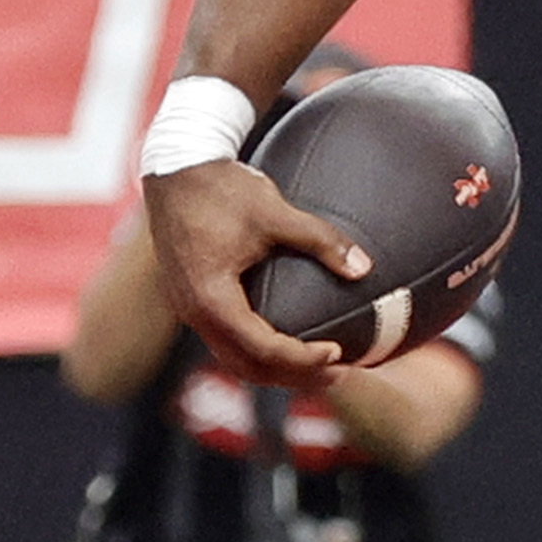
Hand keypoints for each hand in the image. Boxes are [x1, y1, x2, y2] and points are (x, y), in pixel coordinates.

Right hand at [140, 155, 366, 380]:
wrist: (175, 167)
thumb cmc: (222, 188)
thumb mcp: (274, 211)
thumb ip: (320, 240)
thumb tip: (365, 268)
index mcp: (212, 298)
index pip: (261, 348)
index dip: (302, 357)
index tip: (338, 352)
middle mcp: (195, 313)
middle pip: (246, 366)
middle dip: (294, 374)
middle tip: (339, 372)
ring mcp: (189, 309)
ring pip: (233, 358)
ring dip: (275, 368)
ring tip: (318, 366)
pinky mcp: (190, 299)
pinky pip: (224, 341)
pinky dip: (256, 351)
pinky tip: (286, 343)